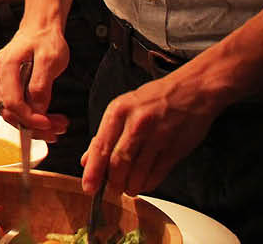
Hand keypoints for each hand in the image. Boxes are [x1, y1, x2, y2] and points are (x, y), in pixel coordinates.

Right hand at [0, 24, 70, 140]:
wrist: (39, 29)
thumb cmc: (45, 40)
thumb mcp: (50, 60)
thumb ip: (41, 85)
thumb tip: (37, 108)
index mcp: (5, 66)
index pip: (12, 102)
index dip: (30, 118)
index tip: (49, 125)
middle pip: (9, 111)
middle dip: (34, 125)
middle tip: (57, 129)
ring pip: (10, 111)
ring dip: (33, 123)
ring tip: (57, 124)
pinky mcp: (1, 83)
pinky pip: (12, 105)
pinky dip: (28, 115)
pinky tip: (45, 116)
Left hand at [79, 64, 220, 195]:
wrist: (193, 90)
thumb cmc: (154, 99)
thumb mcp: (123, 108)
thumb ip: (105, 134)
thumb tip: (87, 160)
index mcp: (118, 111)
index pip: (101, 146)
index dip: (93, 170)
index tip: (88, 187)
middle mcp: (137, 123)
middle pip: (118, 162)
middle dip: (112, 182)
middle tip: (110, 190)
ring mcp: (158, 136)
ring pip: (138, 171)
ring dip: (130, 186)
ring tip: (127, 189)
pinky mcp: (176, 148)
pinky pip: (158, 173)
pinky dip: (148, 184)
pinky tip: (143, 184)